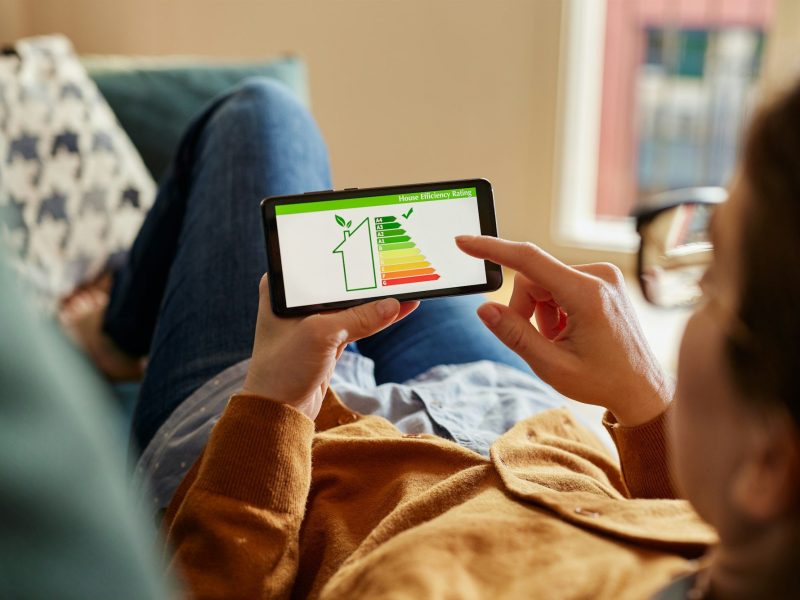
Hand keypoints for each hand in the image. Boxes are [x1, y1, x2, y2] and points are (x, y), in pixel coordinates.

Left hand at [242, 275, 417, 420]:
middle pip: (339, 284)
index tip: (374, 249)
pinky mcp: (328, 340)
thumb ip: (358, 318)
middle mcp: (296, 301)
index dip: (347, 258)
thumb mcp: (320, 335)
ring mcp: (313, 321)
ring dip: (377, 299)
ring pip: (352, 304)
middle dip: (367, 279)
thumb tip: (393, 305)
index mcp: (283, 290)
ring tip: (406, 287)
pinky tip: (400, 308)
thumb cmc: (283, 369)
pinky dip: (377, 318)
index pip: (320, 265)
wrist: (277, 413)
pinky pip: (358, 323)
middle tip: (395, 266)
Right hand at [456, 235, 671, 425]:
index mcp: (587, 294)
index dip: (491, 250)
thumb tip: (484, 309)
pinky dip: (554, 308)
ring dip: (541, 312)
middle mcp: (598, 276)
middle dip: (524, 309)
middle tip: (537, 341)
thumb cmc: (602, 381)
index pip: (528, 260)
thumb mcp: (551, 365)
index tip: (464, 242)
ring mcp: (603, 276)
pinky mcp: (602, 280)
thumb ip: (515, 334)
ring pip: (544, 282)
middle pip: (532, 278)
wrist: (643, 389)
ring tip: (561, 340)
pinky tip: (571, 332)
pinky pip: (560, 285)